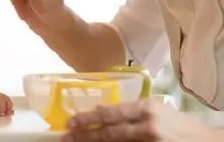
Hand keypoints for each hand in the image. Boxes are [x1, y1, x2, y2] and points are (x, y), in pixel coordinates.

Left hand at [63, 99, 217, 141]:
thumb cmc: (181, 126)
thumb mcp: (156, 110)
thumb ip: (128, 110)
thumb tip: (99, 108)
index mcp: (147, 109)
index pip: (111, 114)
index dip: (88, 119)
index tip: (71, 122)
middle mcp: (148, 127)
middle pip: (109, 133)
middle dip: (85, 136)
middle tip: (66, 137)